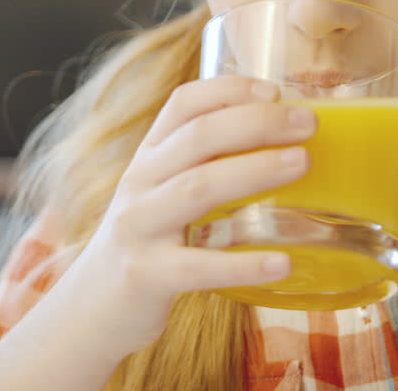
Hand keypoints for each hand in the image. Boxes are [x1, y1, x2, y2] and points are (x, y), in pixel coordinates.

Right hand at [65, 74, 315, 355]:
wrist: (90, 309)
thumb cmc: (147, 242)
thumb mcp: (161, 192)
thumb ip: (203, 165)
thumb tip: (282, 142)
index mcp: (148, 156)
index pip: (183, 104)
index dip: (229, 89)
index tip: (275, 90)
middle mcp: (140, 182)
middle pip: (198, 137)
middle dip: (256, 122)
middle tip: (307, 122)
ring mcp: (139, 227)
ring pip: (198, 187)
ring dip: (254, 170)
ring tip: (302, 163)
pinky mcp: (146, 275)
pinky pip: (199, 266)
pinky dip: (243, 263)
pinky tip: (282, 262)